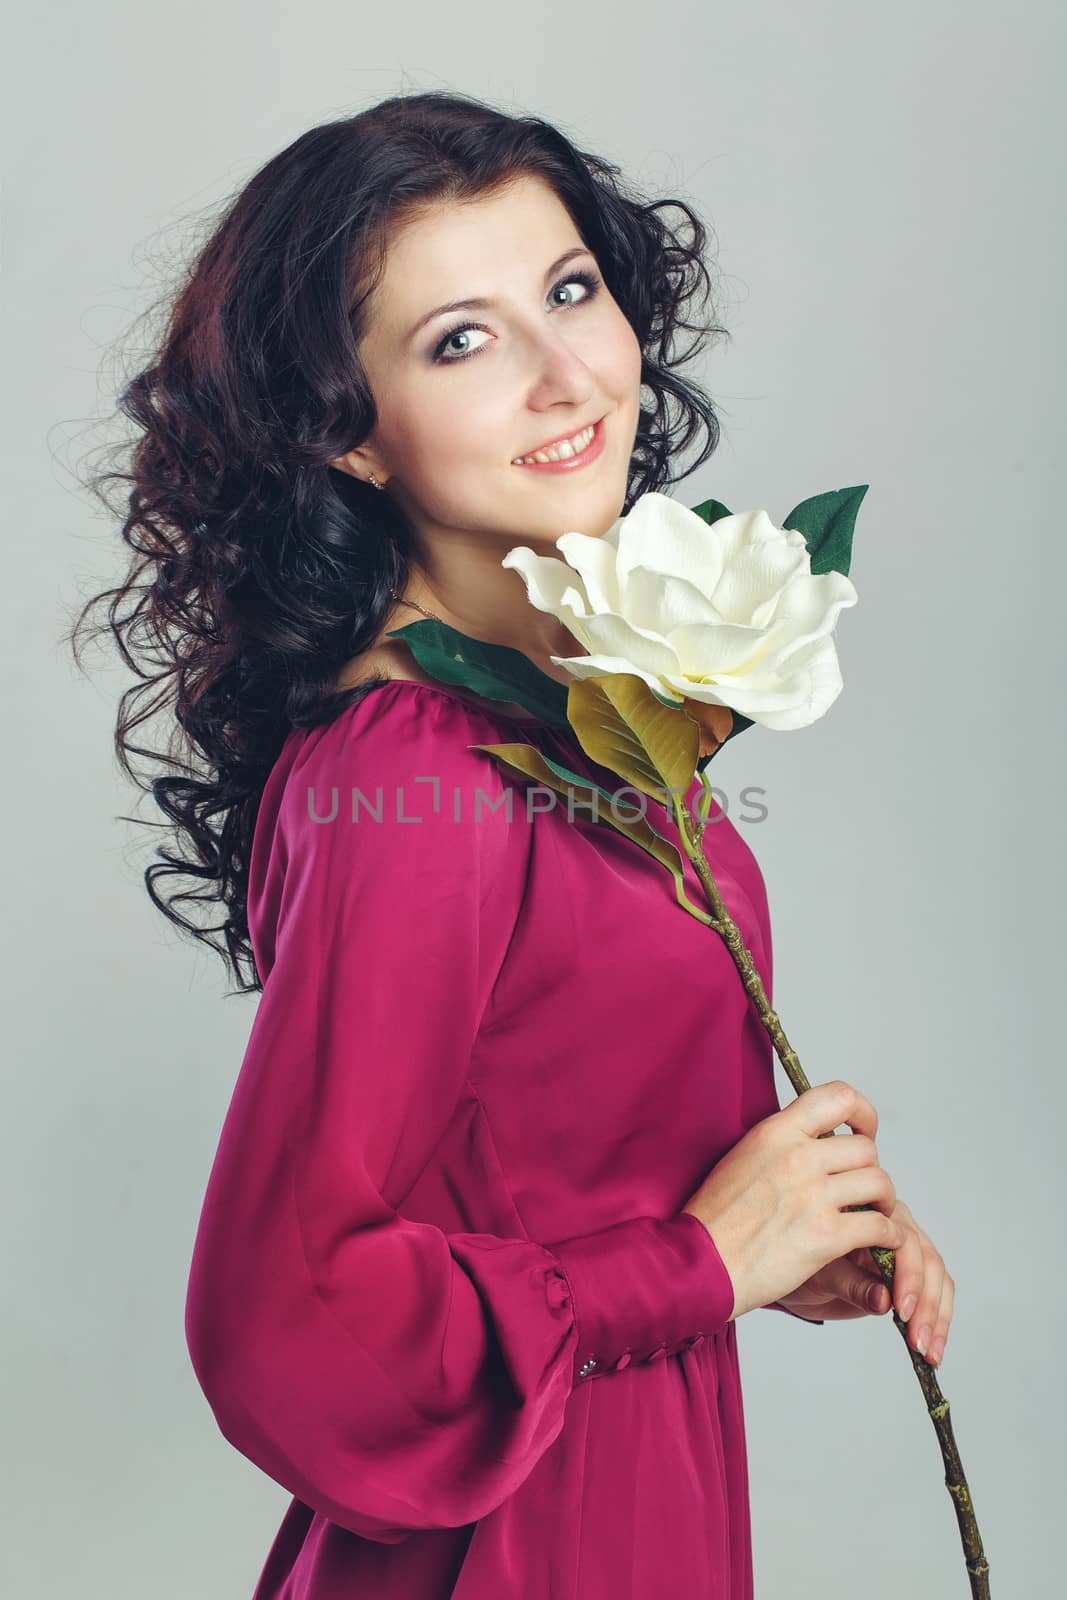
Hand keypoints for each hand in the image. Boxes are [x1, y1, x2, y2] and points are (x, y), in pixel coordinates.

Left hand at [774, 1198, 954, 1366]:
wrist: (794, 1277)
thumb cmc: (803, 1266)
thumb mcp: (819, 1276)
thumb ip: (850, 1284)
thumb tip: (884, 1299)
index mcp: (868, 1212)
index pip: (902, 1238)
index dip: (908, 1275)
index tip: (902, 1310)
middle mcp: (893, 1223)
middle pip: (927, 1258)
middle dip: (926, 1302)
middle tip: (918, 1339)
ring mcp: (906, 1247)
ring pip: (937, 1277)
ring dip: (937, 1316)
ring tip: (929, 1351)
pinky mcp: (912, 1271)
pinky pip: (936, 1290)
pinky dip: (938, 1319)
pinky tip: (933, 1348)